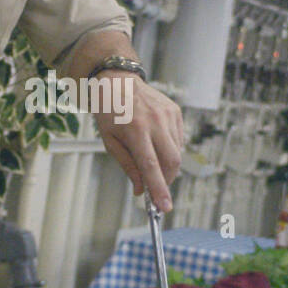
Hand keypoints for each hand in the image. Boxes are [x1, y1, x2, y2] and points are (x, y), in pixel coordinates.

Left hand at [91, 73, 183, 211]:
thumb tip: (141, 190)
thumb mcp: (109, 140)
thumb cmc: (109, 111)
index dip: (159, 189)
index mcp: (135, 129)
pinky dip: (170, 150)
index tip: (164, 208)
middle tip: (156, 189)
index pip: (151, 166)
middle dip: (167, 181)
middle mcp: (155, 121)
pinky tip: (155, 143)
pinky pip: (178, 140)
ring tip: (150, 159)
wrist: (118, 79)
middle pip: (172, 162)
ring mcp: (168, 115)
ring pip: (177, 153)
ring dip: (167, 166)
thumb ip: (127, 165)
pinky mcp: (176, 112)